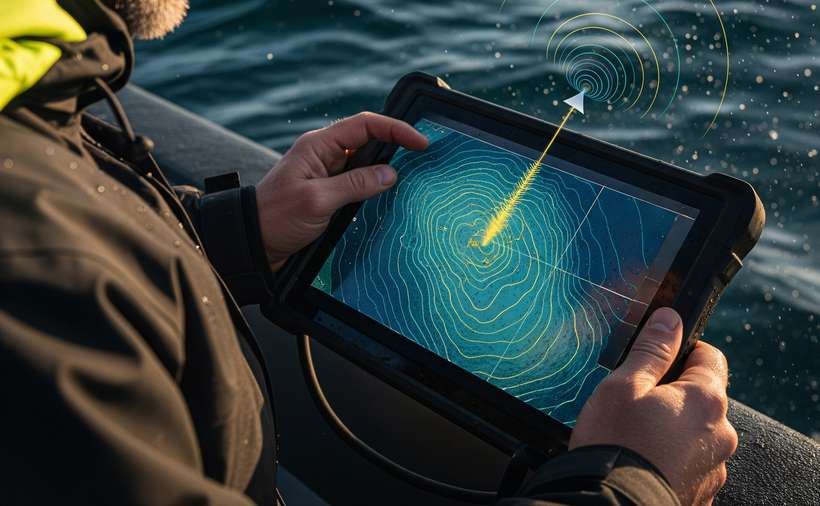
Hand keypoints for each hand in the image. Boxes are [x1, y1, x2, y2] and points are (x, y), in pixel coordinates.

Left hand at [255, 112, 427, 269]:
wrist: (251, 244)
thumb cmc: (275, 217)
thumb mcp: (317, 200)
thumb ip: (355, 185)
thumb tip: (390, 174)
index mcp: (318, 146)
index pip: (365, 125)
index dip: (396, 129)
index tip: (420, 143)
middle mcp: (325, 155)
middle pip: (369, 142)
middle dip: (396, 148)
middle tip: (423, 160)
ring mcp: (328, 175)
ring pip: (367, 164)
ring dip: (387, 171)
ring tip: (412, 180)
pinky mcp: (330, 194)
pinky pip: (359, 185)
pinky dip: (376, 189)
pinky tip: (389, 199)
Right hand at [570, 308, 737, 505]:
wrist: (611, 505)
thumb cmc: (615, 443)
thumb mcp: (623, 386)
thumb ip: (651, 351)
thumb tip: (670, 320)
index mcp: (705, 400)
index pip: (711, 357)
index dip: (684, 350)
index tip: (658, 357)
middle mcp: (720, 434)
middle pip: (703, 398)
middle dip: (675, 394)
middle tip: (637, 401)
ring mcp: (714, 468)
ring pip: (697, 434)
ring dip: (675, 429)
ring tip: (636, 436)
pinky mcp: (701, 493)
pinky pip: (691, 464)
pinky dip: (672, 459)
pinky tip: (643, 460)